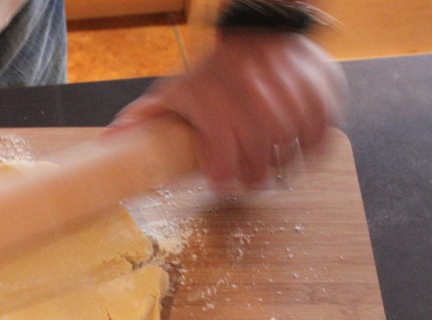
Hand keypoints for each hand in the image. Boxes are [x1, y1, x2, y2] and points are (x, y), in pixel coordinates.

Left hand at [109, 30, 346, 187]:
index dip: (222, 176)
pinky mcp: (322, 97)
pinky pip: (320, 139)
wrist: (260, 29)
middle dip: (251, 176)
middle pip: (259, 167)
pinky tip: (294, 144)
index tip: (220, 177)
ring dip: (280, 164)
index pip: (224, 166)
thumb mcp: (176, 90)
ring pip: (290, 156)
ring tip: (269, 158)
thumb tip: (109, 141)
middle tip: (246, 173)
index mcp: (217, 109)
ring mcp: (291, 101)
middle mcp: (254, 105)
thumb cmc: (213, 70)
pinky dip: (310, 148)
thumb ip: (146, 118)